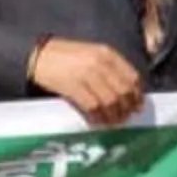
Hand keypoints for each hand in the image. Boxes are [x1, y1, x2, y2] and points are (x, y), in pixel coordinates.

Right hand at [28, 37, 144, 127]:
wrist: (39, 56)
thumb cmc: (65, 56)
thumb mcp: (91, 54)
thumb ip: (108, 67)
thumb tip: (126, 91)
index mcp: (107, 53)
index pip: (131, 76)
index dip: (137, 94)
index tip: (137, 105)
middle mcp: (100, 63)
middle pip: (122, 91)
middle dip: (127, 107)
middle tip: (126, 118)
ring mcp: (86, 74)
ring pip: (110, 101)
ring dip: (114, 115)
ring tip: (113, 123)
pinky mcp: (73, 86)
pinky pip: (92, 106)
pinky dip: (98, 117)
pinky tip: (98, 122)